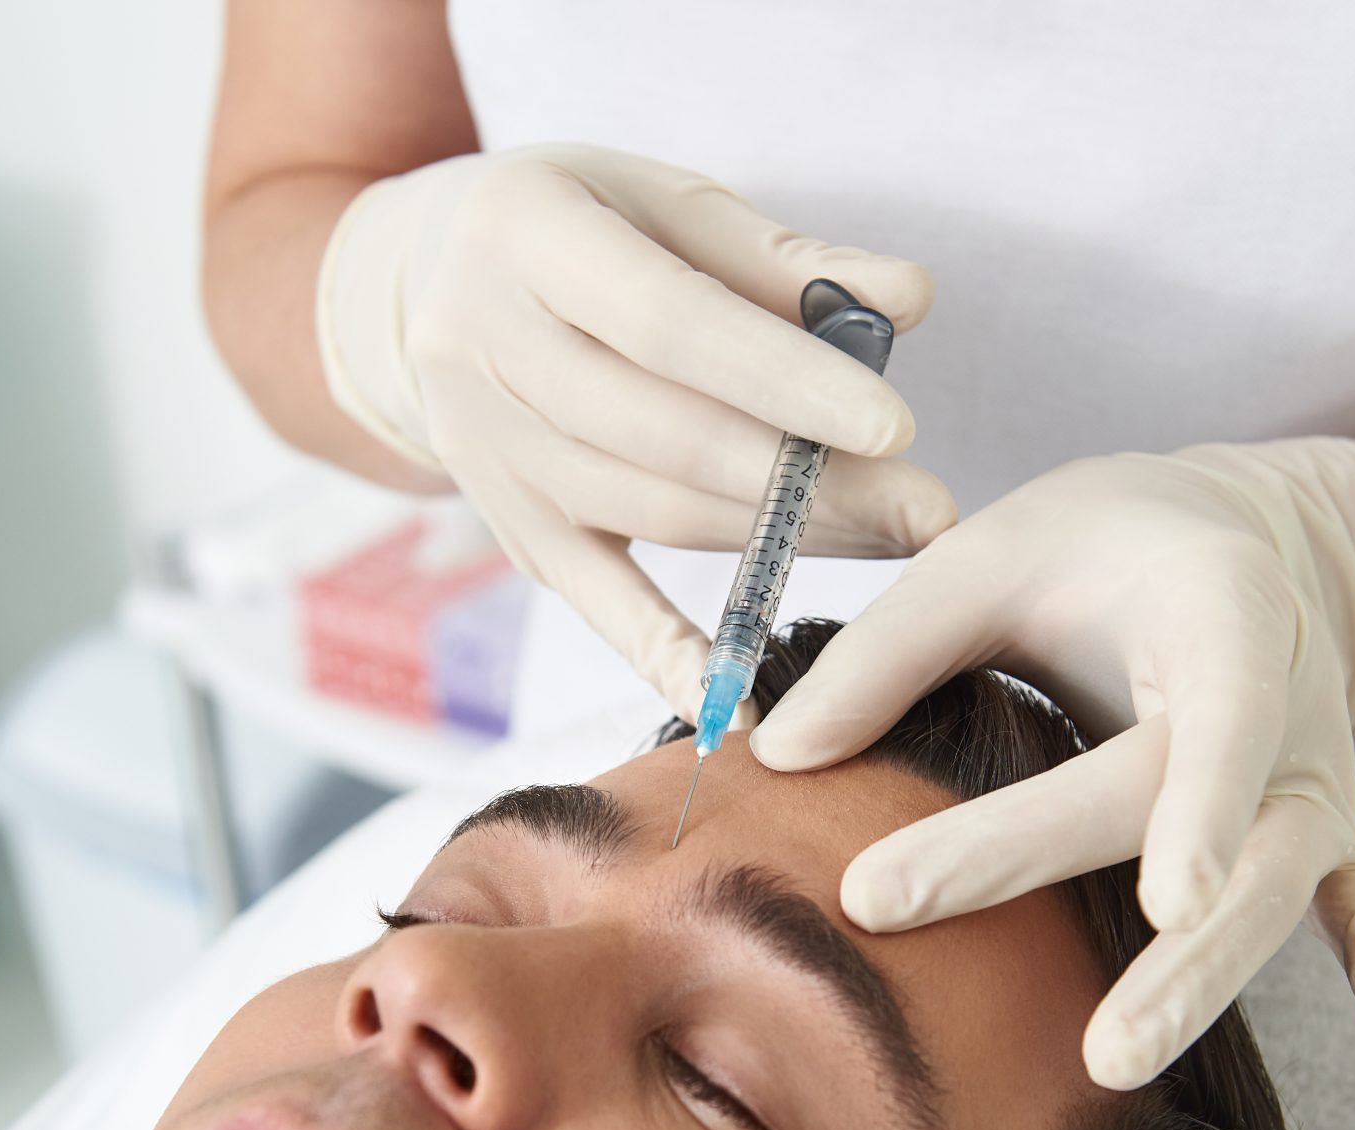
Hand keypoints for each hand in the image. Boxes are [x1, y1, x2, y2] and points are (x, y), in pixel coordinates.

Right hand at [317, 143, 955, 721]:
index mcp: (523, 235)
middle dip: (805, 481)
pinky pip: (595, 602)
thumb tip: (910, 298)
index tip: (894, 425)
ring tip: (892, 545)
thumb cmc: (583, 225)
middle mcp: (482, 348)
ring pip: (644, 512)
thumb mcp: (665, 202)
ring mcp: (486, 451)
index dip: (782, 380)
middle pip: (660, 434)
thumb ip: (786, 257)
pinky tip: (743, 703)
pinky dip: (668, 656)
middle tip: (926, 513)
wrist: (428, 281)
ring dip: (778, 544)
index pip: (668, 324)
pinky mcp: (508, 528)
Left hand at [748, 438, 1354, 1089]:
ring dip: (1206, 980)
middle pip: (1210, 821)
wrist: (1232, 535)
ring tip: (1120, 1061)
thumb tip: (773, 760)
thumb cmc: (1101, 545)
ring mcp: (1314, 783)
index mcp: (1225, 611)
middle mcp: (1290, 708)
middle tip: (1005, 983)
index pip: (1221, 715)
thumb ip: (890, 646)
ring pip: (1276, 891)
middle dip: (1107, 903)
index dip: (1202, 805)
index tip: (1159, 896)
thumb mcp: (994, 549)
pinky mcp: (1320, 834)